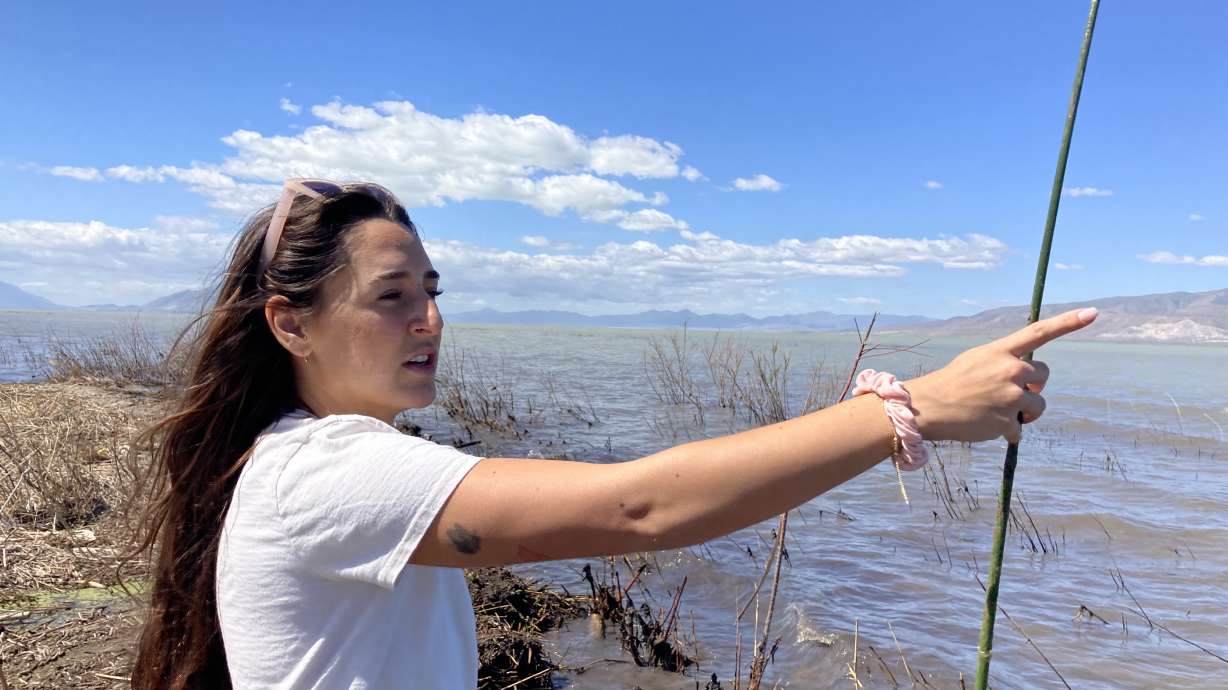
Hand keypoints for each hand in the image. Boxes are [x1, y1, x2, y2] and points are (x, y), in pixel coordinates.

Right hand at [905, 307, 1097, 443]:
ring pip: (1037, 406)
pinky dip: (1007, 432)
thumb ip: (1005, 363)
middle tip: (1009, 393)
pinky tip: (987, 426)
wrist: (927, 407)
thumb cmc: (952, 382)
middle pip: (1043, 377)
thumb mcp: (977, 360)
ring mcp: (1010, 398)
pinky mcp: (1006, 422)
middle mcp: (1010, 371)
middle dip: (1032, 386)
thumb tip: (1030, 380)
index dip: (1068, 323)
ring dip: (1024, 412)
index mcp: (1001, 352)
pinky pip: (1019, 430)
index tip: (1093, 313)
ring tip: (996, 412)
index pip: (1039, 333)